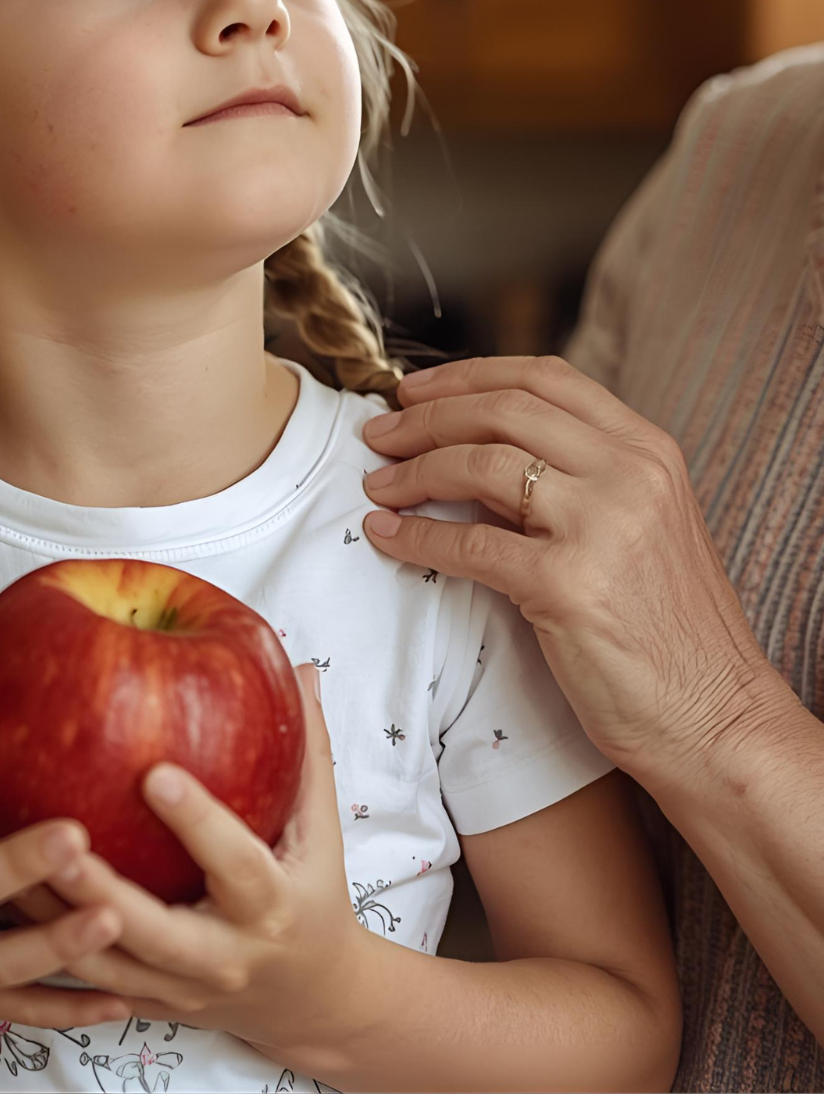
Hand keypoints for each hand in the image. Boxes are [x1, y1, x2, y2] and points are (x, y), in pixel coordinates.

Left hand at [6, 663, 366, 1063]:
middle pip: (155, 933)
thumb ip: (308, 751)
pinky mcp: (147, 1004)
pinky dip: (45, 942)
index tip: (155, 772)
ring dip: (55, 921)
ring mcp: (181, 990)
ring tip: (11, 864)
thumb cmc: (311, 892)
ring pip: (105, 967)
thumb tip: (301, 667)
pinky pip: (87, 982)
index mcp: (272, 906)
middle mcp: (226, 957)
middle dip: (103, 892)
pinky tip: (6, 895)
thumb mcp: (320, 828)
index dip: (198, 820)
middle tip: (59, 839)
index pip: (236, 862)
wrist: (307, 996)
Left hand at [359, 355, 794, 781]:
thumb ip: (580, 478)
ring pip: (480, 464)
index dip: (466, 376)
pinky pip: (469, 545)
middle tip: (377, 435)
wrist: (717, 718)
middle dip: (426, 418)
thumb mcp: (640, 525)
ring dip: (413, 471)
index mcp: (649, 449)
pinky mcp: (569, 585)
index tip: (414, 391)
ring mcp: (602, 525)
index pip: (544, 378)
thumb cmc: (669, 631)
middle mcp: (630, 472)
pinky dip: (416, 537)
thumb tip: (479, 450)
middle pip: (503, 410)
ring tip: (377, 486)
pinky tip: (386, 537)